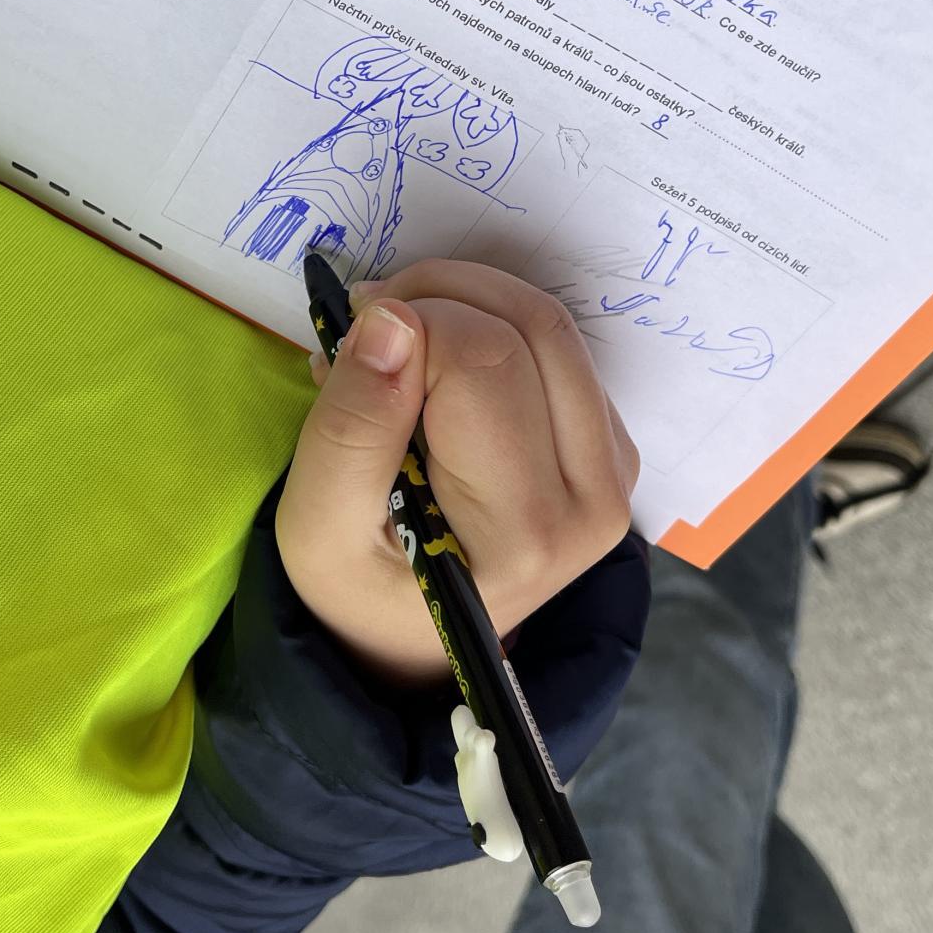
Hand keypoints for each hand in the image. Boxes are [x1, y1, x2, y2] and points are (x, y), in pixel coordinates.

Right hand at [275, 260, 639, 685]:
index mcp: (524, 529)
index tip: (348, 345)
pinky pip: (556, 346)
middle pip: (527, 329)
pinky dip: (488, 323)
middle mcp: (592, 499)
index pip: (483, 362)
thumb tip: (389, 319)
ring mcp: (613, 470)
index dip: (409, 327)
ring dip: (463, 299)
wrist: (412, 633)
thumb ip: (350, 425)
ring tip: (392, 336)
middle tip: (363, 323)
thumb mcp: (318, 525)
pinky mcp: (610, 445)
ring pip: (549, 324)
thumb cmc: (360, 584)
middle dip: (434, 299)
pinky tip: (434, 359)